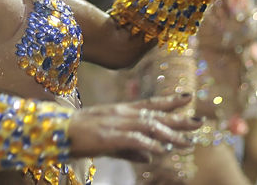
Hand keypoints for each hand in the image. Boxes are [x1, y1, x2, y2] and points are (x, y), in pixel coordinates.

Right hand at [67, 93, 200, 162]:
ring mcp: (116, 124)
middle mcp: (122, 114)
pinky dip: (149, 144)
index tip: (189, 98)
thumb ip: (132, 151)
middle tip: (200, 121)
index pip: (151, 104)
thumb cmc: (80, 136)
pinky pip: (133, 139)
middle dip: (179, 119)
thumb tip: (151, 159)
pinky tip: (162, 150)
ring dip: (170, 135)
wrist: (56, 131)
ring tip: (188, 142)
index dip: (170, 101)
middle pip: (156, 115)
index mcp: (122, 111)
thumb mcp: (110, 144)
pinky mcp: (108, 136)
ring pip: (149, 127)